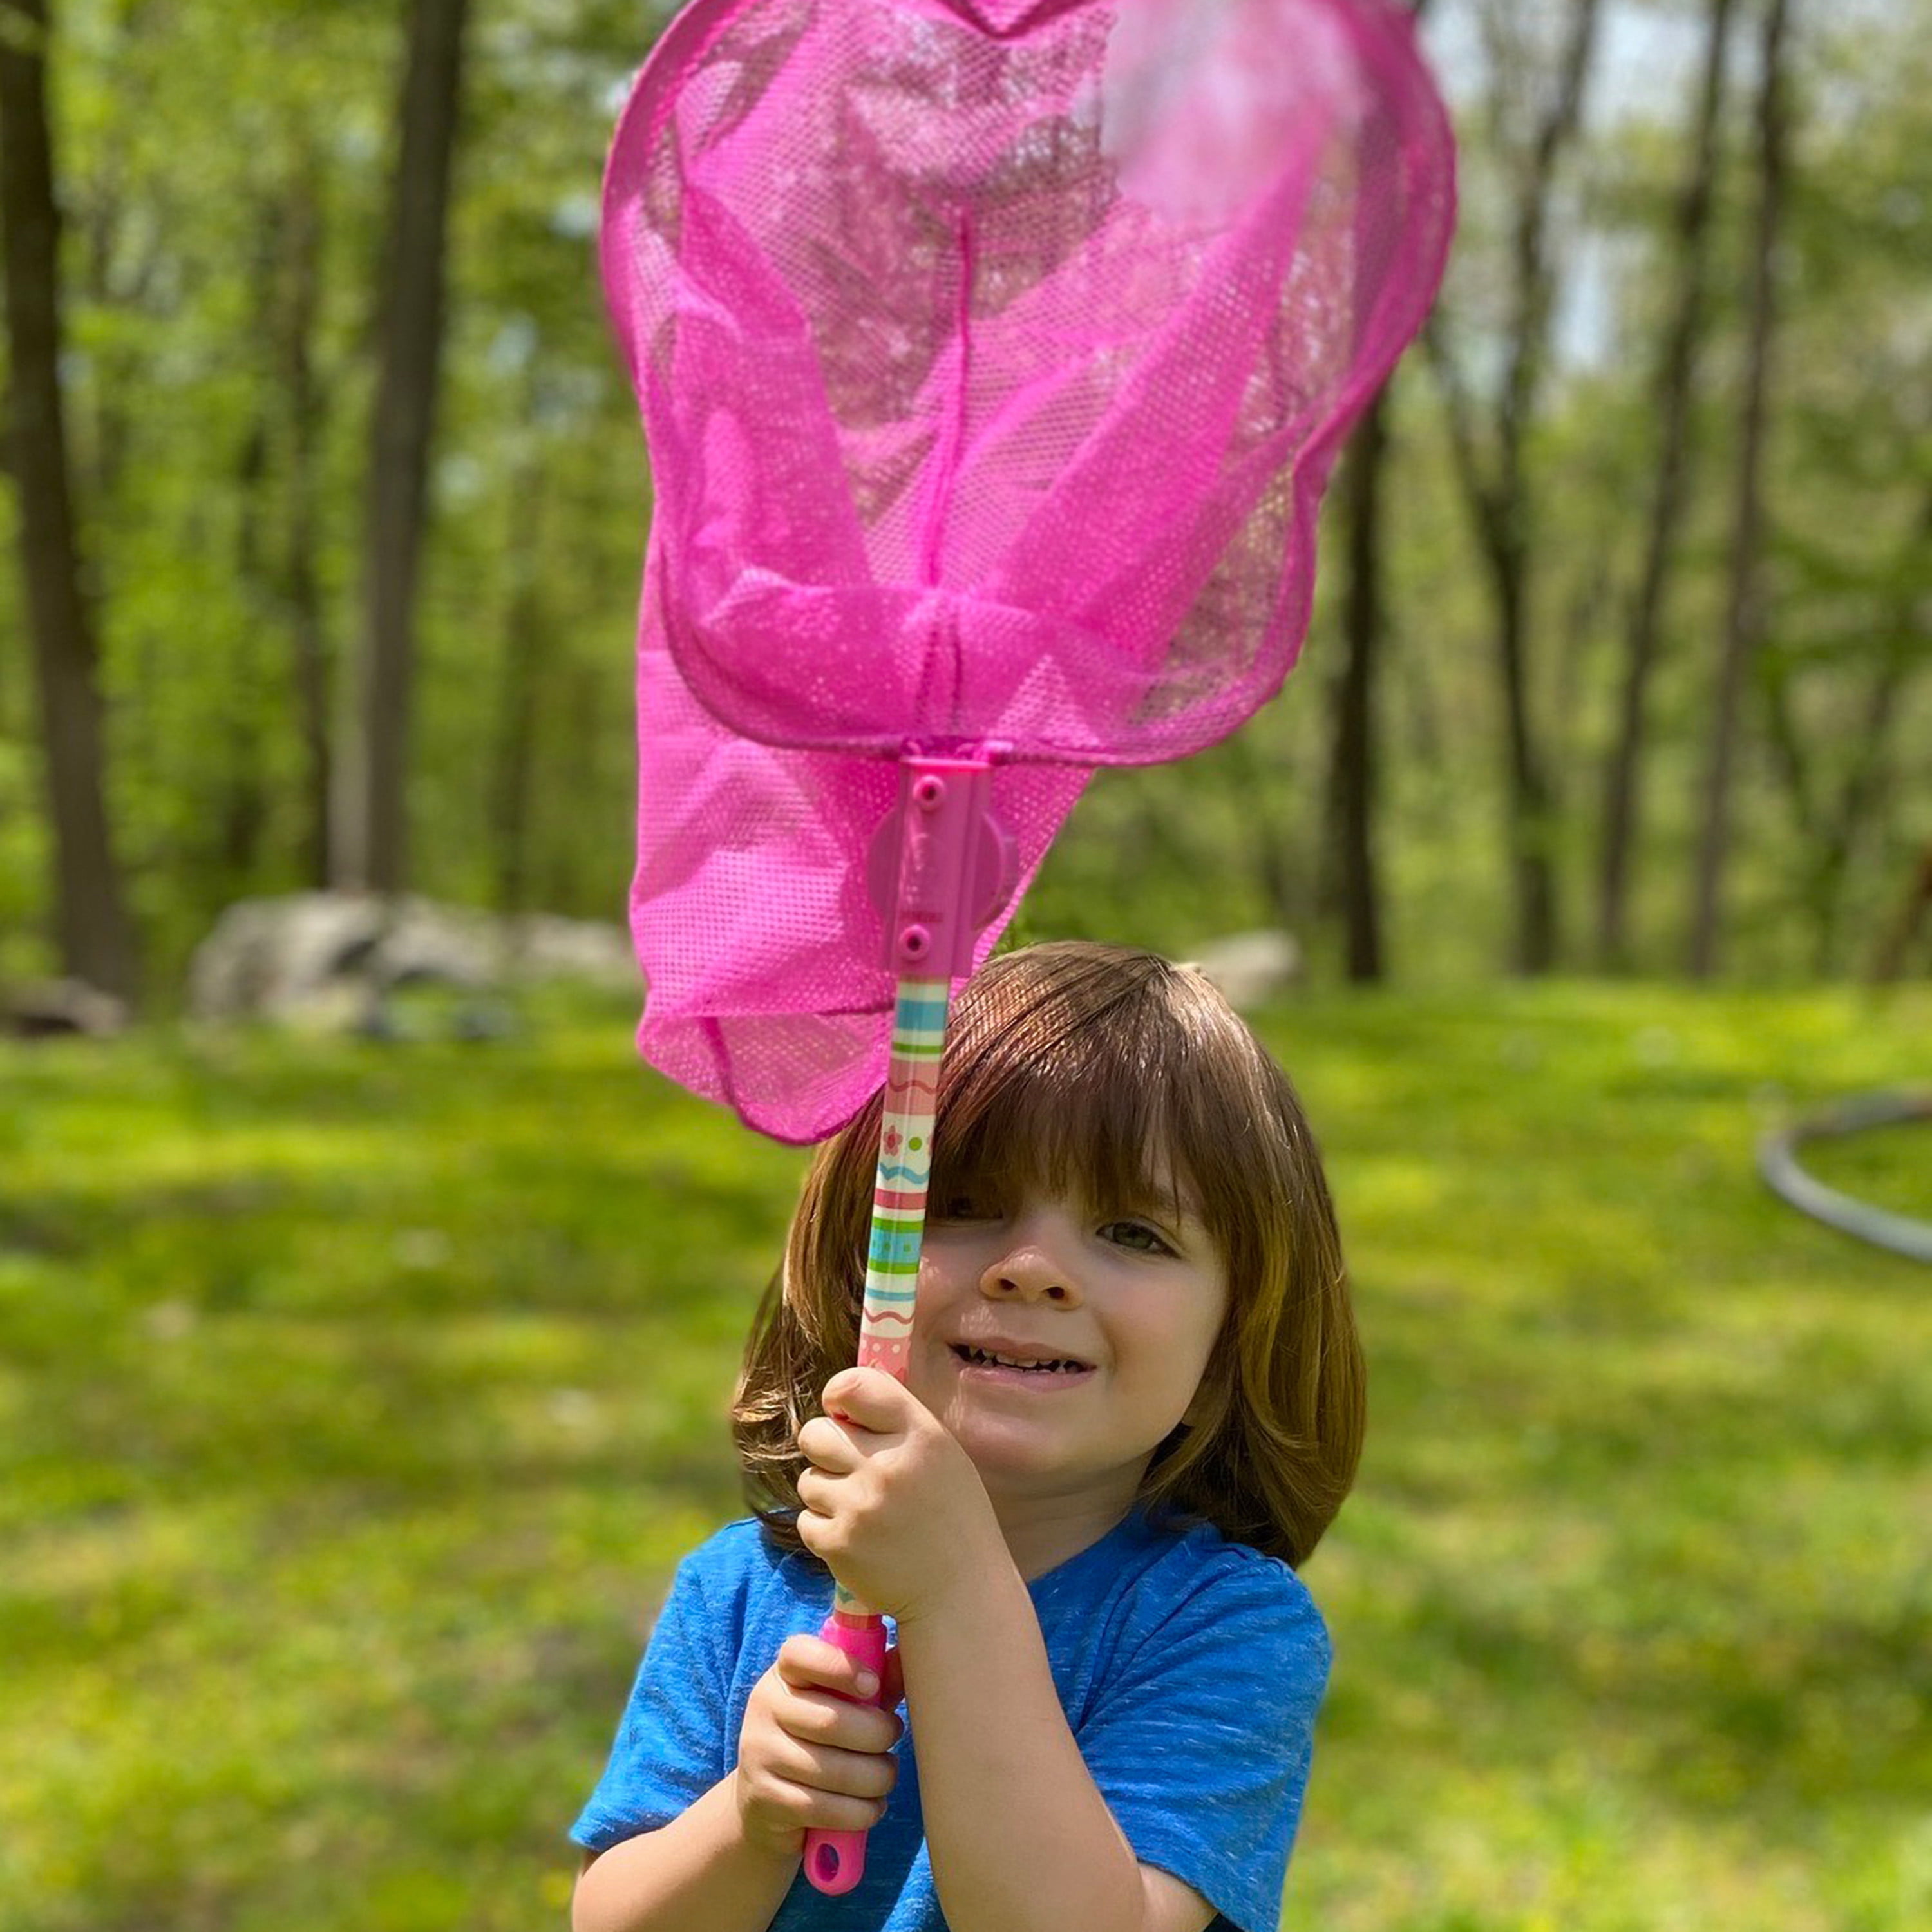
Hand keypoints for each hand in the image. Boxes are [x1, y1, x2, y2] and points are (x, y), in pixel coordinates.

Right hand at [733, 1635, 905, 1860]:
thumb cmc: (819, 1740)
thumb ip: (875, 1682)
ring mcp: (760, 1755)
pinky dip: (862, 1812)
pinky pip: (826, 1809)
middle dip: (878, 1735)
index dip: (840, 1667)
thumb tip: (907, 1656)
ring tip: (885, 1775)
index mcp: (784, 1674)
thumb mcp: (843, 1703)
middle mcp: (765, 1708)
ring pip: (835, 1771)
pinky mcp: (766, 1800)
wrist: (766, 1803)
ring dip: (877, 1778)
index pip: (800, 1654)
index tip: (873, 1684)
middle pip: (831, 1721)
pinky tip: (872, 1806)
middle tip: (893, 1739)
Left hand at [795, 1367, 1006, 1623]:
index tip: (844, 1414)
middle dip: (825, 1448)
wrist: (961, 1593)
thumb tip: (842, 1399)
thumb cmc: (952, 1517)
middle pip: (815, 1432)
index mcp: (919, 1435)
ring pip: (807, 1480)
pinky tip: (858, 1539)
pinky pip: (806, 1519)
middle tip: (849, 1468)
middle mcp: (886, 1466)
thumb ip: (897, 1422)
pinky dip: (825, 1529)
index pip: (853, 1385)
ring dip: (827, 1493)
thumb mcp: (943, 1455)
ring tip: (864, 1512)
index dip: (839, 1396)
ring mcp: (859, 1507)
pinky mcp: (838, 1544)